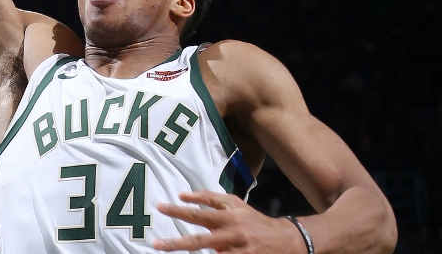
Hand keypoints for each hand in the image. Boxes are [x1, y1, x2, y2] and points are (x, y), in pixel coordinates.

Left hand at [153, 190, 301, 252]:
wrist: (285, 240)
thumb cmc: (253, 220)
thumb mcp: (235, 204)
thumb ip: (210, 198)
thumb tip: (184, 194)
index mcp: (228, 217)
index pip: (198, 213)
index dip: (179, 210)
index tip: (161, 207)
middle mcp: (231, 234)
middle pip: (199, 240)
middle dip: (175, 243)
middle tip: (156, 244)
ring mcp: (238, 250)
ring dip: (189, 253)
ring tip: (169, 251)